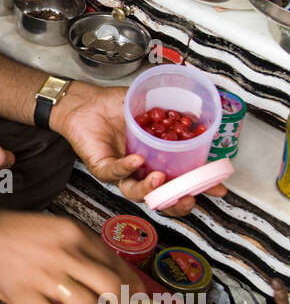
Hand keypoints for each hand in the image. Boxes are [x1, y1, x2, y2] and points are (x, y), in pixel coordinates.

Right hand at [0, 210, 143, 303]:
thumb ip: (83, 247)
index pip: (117, 263)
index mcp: (75, 234)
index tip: (139, 298)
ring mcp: (46, 279)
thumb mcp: (57, 227)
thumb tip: (111, 274)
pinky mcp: (27, 299)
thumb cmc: (19, 232)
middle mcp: (66, 255)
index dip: (133, 286)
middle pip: (112, 288)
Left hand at [53, 83, 226, 217]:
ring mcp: (121, 172)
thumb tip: (201, 115)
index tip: (217, 189)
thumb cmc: (117, 106)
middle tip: (188, 198)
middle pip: (160, 196)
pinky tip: (137, 160)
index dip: (199, 187)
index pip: (181, 179)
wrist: (86, 101)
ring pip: (135, 191)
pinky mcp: (102, 167)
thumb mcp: (152, 107)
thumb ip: (175, 112)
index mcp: (157, 160)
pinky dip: (126, 167)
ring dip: (150, 188)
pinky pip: (114, 172)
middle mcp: (140, 171)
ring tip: (161, 177)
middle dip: (176, 201)